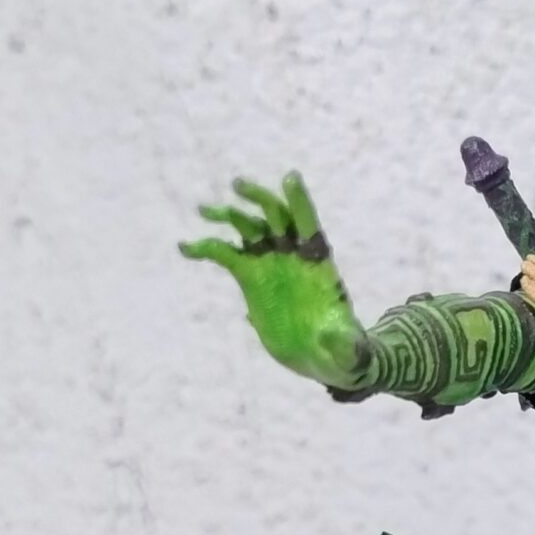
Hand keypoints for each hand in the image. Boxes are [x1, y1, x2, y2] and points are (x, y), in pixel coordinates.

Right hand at [180, 172, 365, 388]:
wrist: (320, 356)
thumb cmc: (343, 350)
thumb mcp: (349, 351)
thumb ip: (345, 342)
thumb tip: (330, 333)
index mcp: (319, 262)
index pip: (309, 224)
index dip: (300, 201)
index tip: (290, 178)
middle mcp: (292, 254)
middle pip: (275, 215)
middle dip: (258, 198)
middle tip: (237, 186)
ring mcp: (270, 262)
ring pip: (248, 227)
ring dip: (228, 214)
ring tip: (204, 210)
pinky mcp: (250, 277)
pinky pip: (225, 255)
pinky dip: (206, 248)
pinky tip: (186, 247)